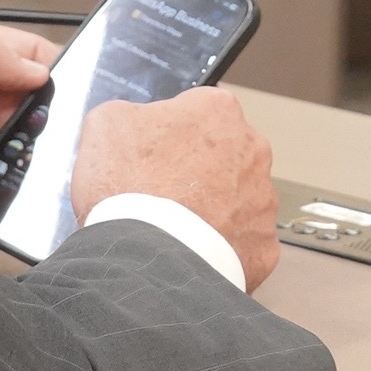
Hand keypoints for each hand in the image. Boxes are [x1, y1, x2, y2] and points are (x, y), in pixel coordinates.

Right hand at [71, 89, 281, 290]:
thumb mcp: (106, 124)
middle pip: (223, 155)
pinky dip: (221, 247)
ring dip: (213, 208)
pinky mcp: (264, 245)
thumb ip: (129, 113)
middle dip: (198, 170)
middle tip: (162, 192)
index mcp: (218, 111)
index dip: (170, 133)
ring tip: (175, 227)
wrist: (146, 259)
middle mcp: (252, 150)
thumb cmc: (129, 189)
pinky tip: (192, 251)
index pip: (198, 111)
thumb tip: (134, 123)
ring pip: (237, 199)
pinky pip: (243, 242)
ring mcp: (263, 200)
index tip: (152, 154)